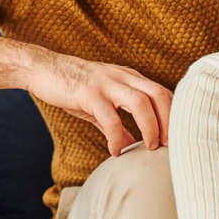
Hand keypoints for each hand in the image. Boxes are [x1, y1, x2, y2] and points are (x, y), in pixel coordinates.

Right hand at [27, 51, 171, 156]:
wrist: (43, 69)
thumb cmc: (73, 87)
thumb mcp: (100, 103)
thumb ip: (117, 122)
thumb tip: (132, 145)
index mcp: (129, 78)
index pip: (162, 92)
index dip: (173, 115)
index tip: (174, 137)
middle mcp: (123, 77)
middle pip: (159, 94)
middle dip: (169, 121)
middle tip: (167, 145)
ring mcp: (106, 84)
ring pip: (141, 102)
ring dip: (150, 127)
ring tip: (149, 147)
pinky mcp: (88, 93)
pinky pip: (110, 117)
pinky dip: (117, 136)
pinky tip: (115, 150)